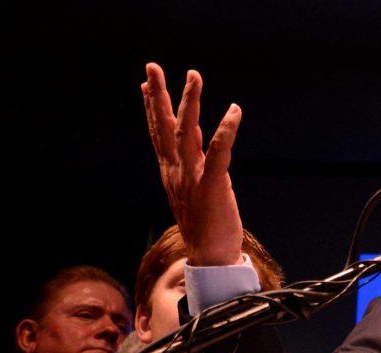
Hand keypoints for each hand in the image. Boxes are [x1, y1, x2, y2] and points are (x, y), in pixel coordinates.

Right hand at [141, 63, 243, 265]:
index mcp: (171, 173)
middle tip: (152, 67)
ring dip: (190, 102)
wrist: (210, 257)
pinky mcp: (212, 186)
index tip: (147, 83)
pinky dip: (226, 130)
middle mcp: (177, 172)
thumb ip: (195, 159)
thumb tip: (197, 133)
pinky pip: (219, 153)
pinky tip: (233, 111)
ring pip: (188, 133)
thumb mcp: (195, 186)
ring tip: (193, 75)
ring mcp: (192, 178)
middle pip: (164, 127)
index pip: (158, 134)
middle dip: (158, 95)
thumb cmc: (205, 223)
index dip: (152, 108)